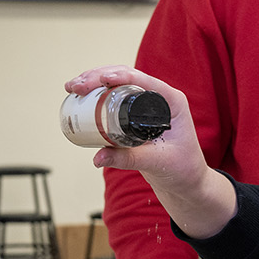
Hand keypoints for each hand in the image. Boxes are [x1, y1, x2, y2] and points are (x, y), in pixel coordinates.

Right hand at [65, 65, 235, 237]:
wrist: (186, 182)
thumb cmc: (183, 170)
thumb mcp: (158, 163)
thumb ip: (129, 159)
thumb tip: (98, 157)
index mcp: (172, 101)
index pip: (143, 81)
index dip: (119, 76)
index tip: (99, 79)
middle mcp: (160, 98)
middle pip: (126, 77)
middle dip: (97, 76)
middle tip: (76, 86)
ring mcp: (146, 105)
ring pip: (117, 84)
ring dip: (93, 82)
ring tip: (72, 88)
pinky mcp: (135, 115)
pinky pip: (114, 98)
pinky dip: (96, 95)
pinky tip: (79, 96)